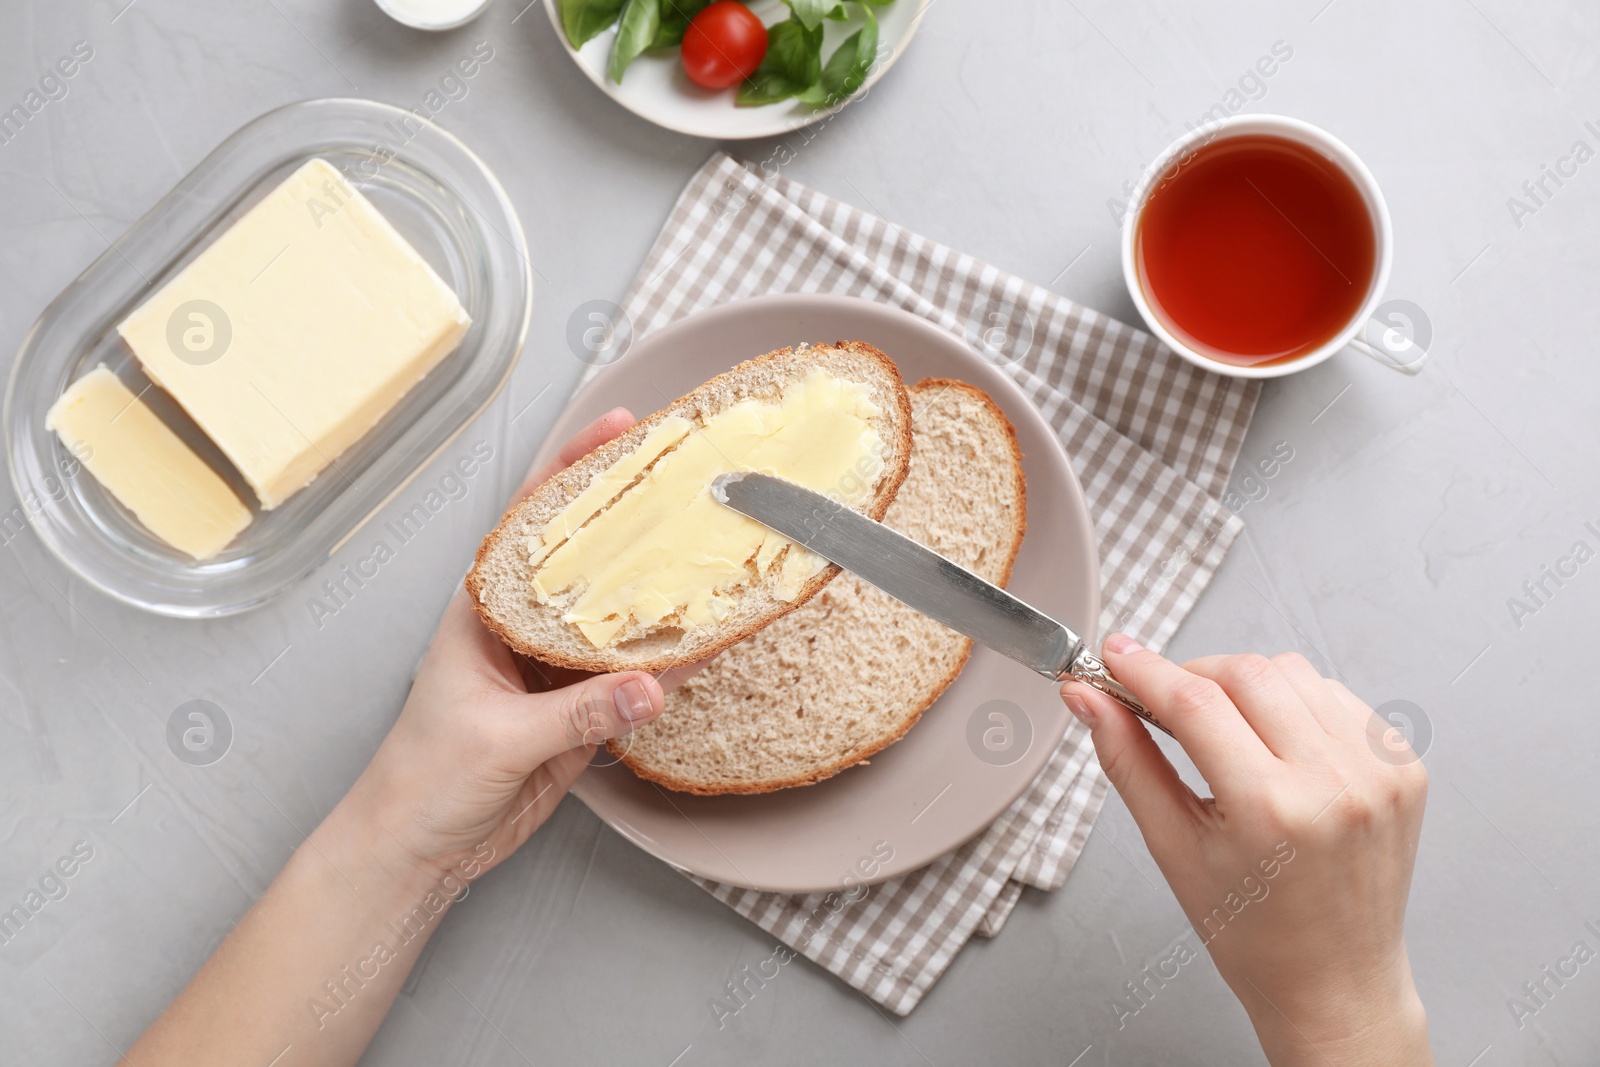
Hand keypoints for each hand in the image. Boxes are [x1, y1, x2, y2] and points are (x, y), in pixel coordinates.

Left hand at [343, 408, 665, 885]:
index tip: (618, 429)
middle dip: (637, 518)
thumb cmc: (423, 779)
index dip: (573, 470)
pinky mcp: (583, 713)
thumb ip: (576, 714)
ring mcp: (557, 670)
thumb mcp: (497, 738)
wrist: (419, 851)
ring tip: (716, 555)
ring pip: (620, 618)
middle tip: (690, 480)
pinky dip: (671, 665)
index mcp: (486, 610)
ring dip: (663, 593)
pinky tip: (707, 647)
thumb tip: (648, 688)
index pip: (532, 521)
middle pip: (589, 559)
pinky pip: (635, 679)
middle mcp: (525, 628)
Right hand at [1061, 636, 1430, 1065]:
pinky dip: (1294, 702)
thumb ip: (1126, 760)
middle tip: (1159, 698)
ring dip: (1244, 684)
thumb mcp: (1172, 847)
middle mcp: (1335, 782)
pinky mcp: (1403, 766)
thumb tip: (1088, 698)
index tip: (1115, 656)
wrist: (1335, 982)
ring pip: (1293, 672)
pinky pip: (1335, 696)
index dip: (1146, 671)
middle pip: (1246, 672)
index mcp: (1273, 809)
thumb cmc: (1253, 932)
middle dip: (1191, 674)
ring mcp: (1379, 771)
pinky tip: (1274, 743)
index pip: (1195, 702)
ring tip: (1222, 731)